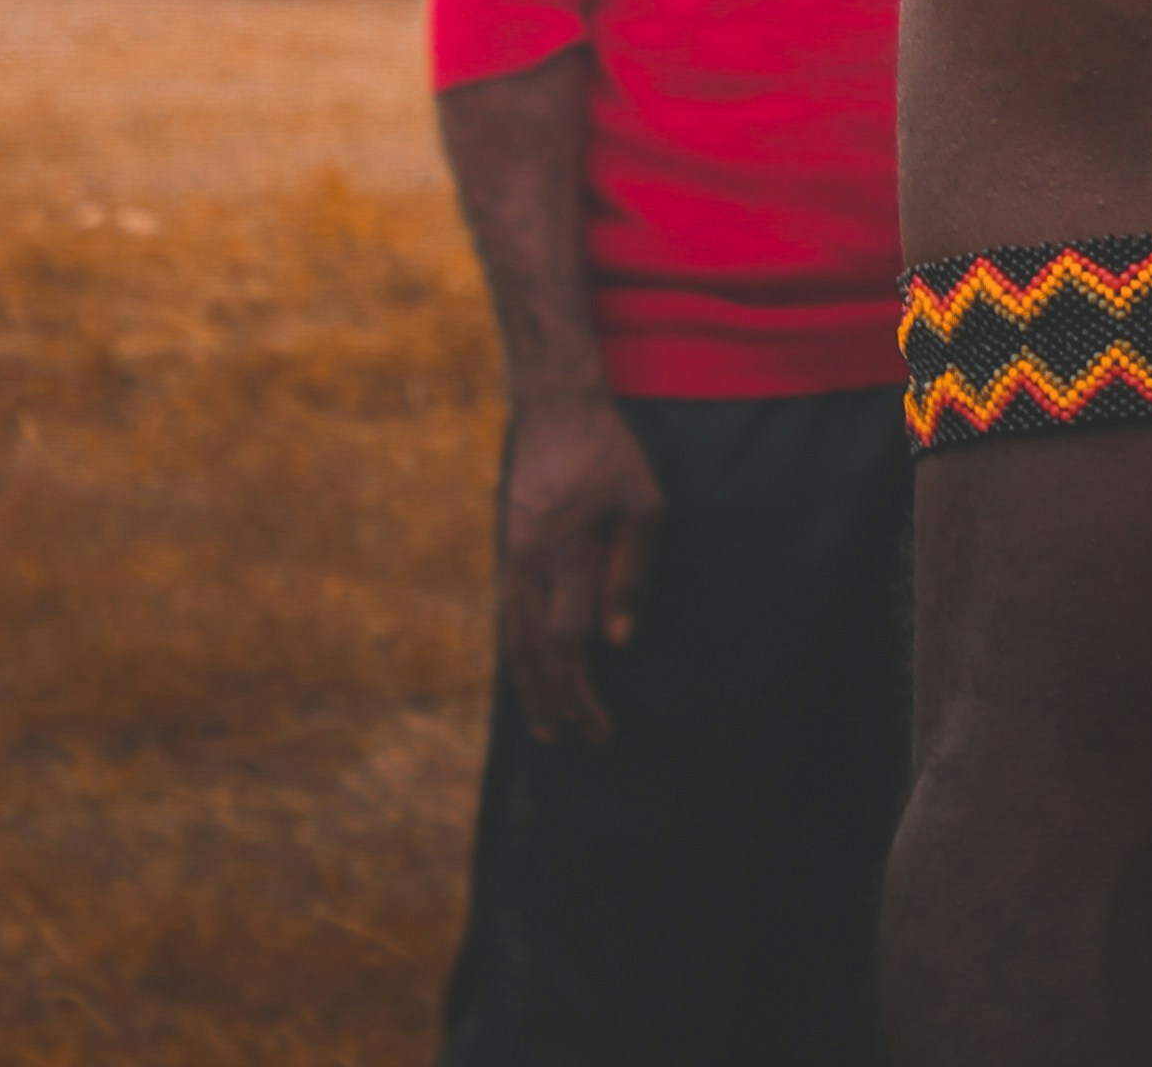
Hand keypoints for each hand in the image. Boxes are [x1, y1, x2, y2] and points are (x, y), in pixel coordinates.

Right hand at [495, 393, 661, 742]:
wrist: (555, 411)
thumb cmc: (610, 455)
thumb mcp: (642, 505)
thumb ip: (630, 573)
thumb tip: (618, 639)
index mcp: (563, 555)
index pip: (568, 642)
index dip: (581, 691)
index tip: (600, 725)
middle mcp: (528, 565)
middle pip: (532, 652)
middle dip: (553, 701)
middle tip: (573, 740)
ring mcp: (512, 558)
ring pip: (513, 638)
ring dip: (529, 684)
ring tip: (545, 724)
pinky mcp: (510, 551)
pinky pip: (510, 615)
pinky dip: (518, 652)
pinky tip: (531, 672)